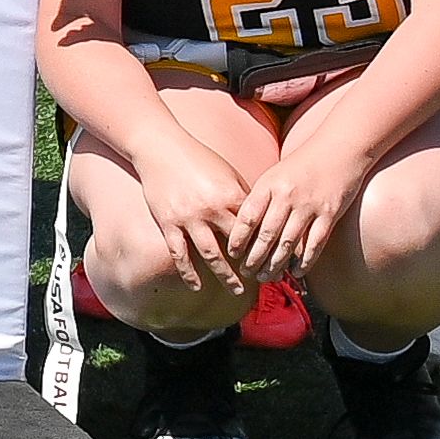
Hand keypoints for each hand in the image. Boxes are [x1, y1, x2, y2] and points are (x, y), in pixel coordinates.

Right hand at [132, 130, 260, 294]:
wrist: (161, 147)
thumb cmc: (198, 158)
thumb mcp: (227, 173)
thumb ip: (242, 197)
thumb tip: (262, 218)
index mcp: (230, 196)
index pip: (254, 229)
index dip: (267, 247)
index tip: (278, 261)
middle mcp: (211, 209)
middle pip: (237, 246)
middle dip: (252, 266)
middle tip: (264, 281)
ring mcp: (188, 218)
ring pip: (210, 255)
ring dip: (225, 276)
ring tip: (237, 291)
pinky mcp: (168, 222)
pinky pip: (179, 253)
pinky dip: (188, 273)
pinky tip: (197, 287)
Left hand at [224, 114, 373, 283]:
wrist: (338, 150)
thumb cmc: (301, 165)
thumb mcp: (273, 175)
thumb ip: (260, 199)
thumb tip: (242, 228)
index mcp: (268, 185)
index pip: (248, 216)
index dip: (238, 237)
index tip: (232, 253)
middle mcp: (287, 196)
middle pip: (266, 234)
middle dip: (254, 257)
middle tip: (246, 273)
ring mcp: (309, 206)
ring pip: (288, 243)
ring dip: (276, 264)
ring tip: (266, 277)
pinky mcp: (330, 214)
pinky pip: (315, 243)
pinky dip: (305, 260)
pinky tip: (296, 271)